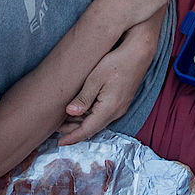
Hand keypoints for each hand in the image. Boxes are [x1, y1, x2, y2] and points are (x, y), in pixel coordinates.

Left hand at [57, 27, 159, 144]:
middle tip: (55, 129)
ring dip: (81, 123)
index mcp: (109, 109)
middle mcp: (116, 112)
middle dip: (74, 131)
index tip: (60, 142)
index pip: (87, 130)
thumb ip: (83, 98)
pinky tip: (79, 110)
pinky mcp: (120, 101)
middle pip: (92, 128)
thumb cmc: (117, 62)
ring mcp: (120, 107)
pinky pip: (102, 114)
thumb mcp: (95, 78)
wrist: (139, 52)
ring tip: (63, 119)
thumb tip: (70, 113)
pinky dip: (89, 115)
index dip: (73, 138)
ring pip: (97, 121)